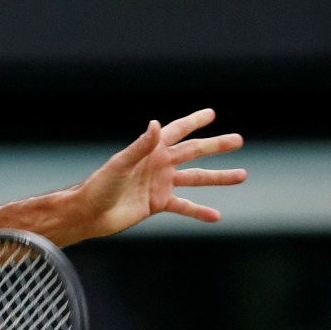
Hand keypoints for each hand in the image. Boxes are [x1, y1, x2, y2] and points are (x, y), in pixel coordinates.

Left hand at [79, 108, 246, 239]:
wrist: (89, 214)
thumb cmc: (99, 186)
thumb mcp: (120, 164)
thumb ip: (140, 146)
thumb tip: (156, 123)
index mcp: (150, 151)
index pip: (176, 131)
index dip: (193, 122)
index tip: (211, 114)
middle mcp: (158, 165)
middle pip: (193, 152)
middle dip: (216, 146)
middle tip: (238, 140)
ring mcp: (160, 184)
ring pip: (196, 179)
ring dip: (218, 177)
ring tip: (241, 175)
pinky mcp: (158, 204)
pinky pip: (184, 207)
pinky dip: (199, 211)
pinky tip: (216, 216)